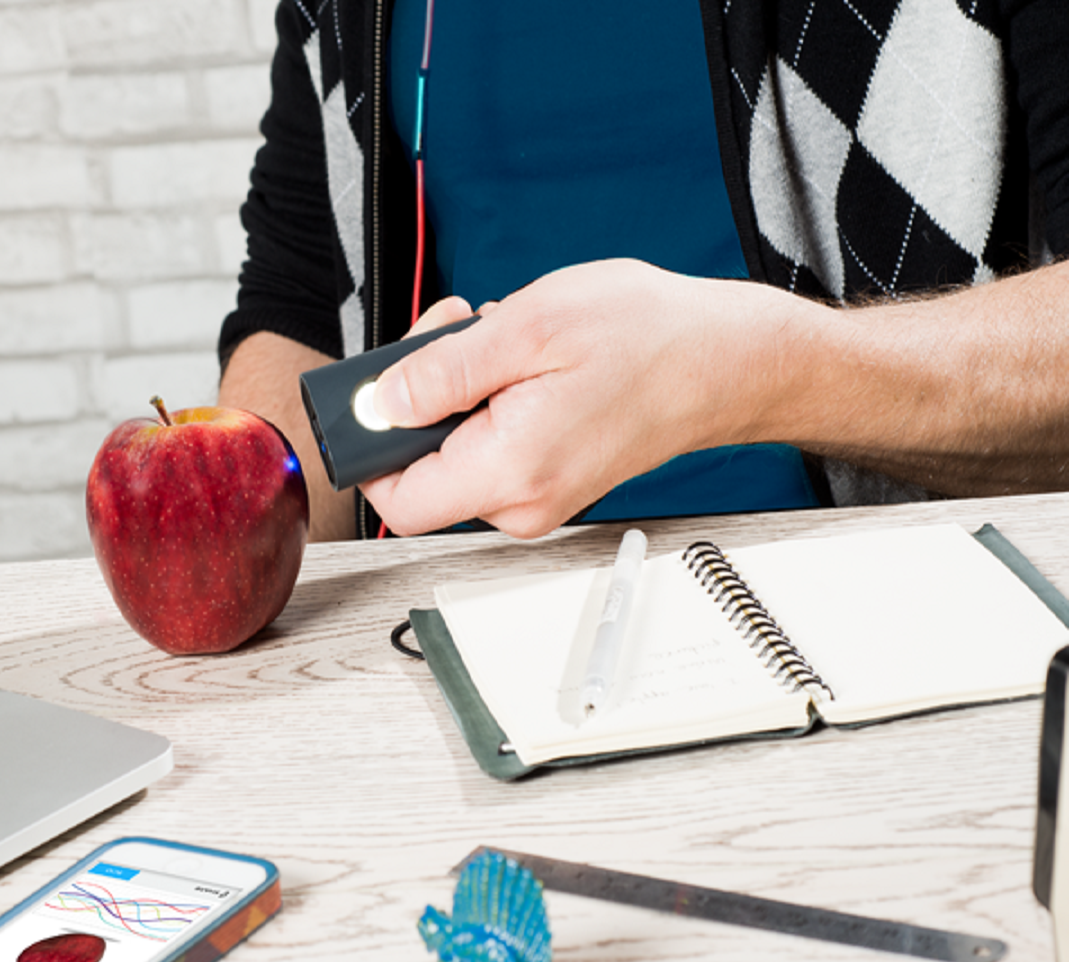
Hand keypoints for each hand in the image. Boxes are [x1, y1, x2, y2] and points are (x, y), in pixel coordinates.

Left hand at [360, 259, 796, 536]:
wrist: (723, 361)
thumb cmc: (647, 337)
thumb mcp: (527, 327)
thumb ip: (440, 372)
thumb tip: (377, 403)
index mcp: (511, 470)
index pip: (397, 502)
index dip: (369, 449)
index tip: (377, 392)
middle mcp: (522, 502)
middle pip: (421, 474)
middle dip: (417, 399)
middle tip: (451, 334)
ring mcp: (537, 499)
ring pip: (453, 457)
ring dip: (454, 394)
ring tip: (498, 340)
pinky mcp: (548, 483)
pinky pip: (487, 452)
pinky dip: (486, 405)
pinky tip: (518, 362)